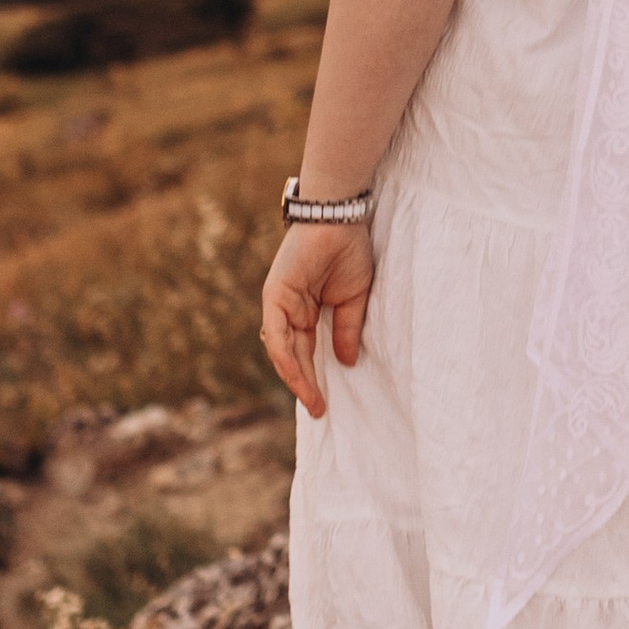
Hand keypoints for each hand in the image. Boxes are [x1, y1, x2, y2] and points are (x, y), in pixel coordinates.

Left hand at [260, 219, 374, 422]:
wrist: (339, 219)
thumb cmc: (349, 252)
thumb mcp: (354, 299)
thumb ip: (346, 330)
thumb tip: (346, 362)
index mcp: (307, 311)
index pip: (307, 352)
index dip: (315, 377)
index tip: (325, 403)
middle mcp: (289, 311)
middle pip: (294, 356)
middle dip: (306, 384)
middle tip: (319, 409)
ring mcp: (279, 304)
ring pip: (282, 350)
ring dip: (296, 377)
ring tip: (312, 400)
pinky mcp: (274, 295)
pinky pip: (277, 333)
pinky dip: (285, 356)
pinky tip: (298, 376)